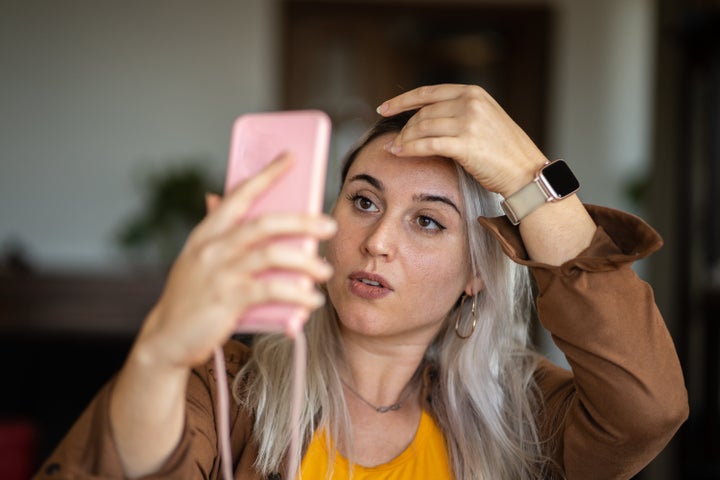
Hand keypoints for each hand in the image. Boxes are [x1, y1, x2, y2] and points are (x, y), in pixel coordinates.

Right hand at [134, 152, 335, 370]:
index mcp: (207, 234)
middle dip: (302, 220)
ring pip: (272, 254)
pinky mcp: (228, 299)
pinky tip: (313, 299)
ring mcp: (220, 273)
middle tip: (329, 224)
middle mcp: (213, 248)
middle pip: (265, 223)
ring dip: (306, 260)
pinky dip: (297, 293)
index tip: (290, 157)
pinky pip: (271, 289)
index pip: (238, 195)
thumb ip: (214, 231)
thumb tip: (216, 196)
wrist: (166, 338)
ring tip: (325, 270)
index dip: (266, 175)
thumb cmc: (190, 298)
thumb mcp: (196, 259)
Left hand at [377, 84, 547, 197]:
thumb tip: (425, 118)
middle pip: (422, 113)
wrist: (525, 172)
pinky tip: (399, 153)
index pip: (428, 92)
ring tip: (393, 149)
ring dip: (403, 140)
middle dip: (403, 128)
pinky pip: (427, 144)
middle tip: (392, 142)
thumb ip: (459, 112)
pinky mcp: (465, 144)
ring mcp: (468, 122)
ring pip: (421, 127)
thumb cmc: (504, 151)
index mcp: (472, 93)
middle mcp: (470, 102)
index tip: (384, 108)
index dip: (402, 100)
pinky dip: (409, 148)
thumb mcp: (484, 119)